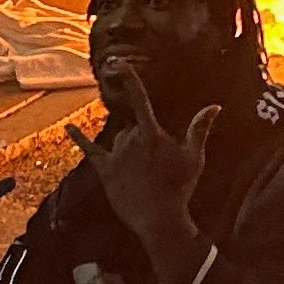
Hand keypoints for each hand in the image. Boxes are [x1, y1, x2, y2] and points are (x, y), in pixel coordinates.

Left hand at [91, 69, 216, 283]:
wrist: (159, 219)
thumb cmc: (179, 187)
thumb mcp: (194, 157)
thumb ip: (200, 128)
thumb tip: (215, 106)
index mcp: (152, 134)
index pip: (139, 99)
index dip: (129, 79)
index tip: (119, 64)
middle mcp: (130, 140)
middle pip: (130, 127)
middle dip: (141, 139)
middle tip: (155, 166)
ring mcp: (116, 156)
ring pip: (117, 140)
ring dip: (126, 149)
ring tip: (141, 174)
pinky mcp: (105, 170)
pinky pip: (90, 150)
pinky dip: (79, 138)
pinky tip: (69, 128)